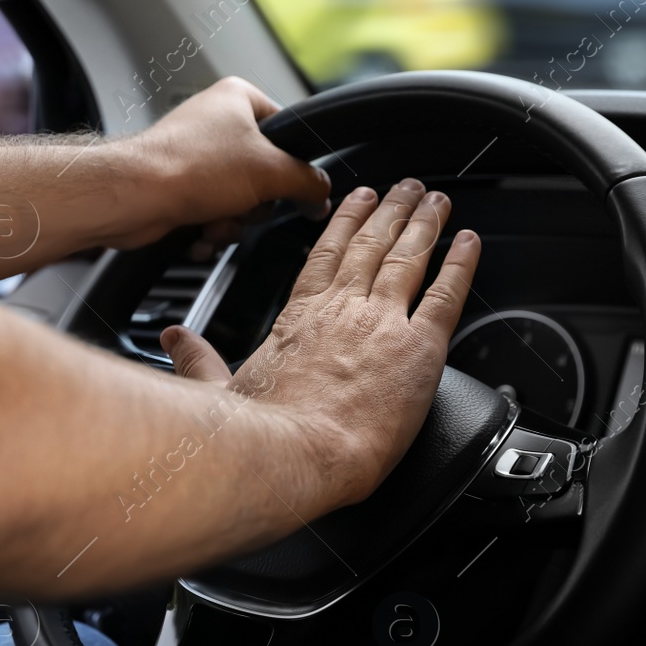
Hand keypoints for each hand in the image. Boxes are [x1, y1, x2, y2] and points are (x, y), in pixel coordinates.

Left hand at [108, 77, 331, 249]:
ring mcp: (195, 156)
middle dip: (255, 203)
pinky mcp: (179, 187)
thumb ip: (308, 181)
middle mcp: (215, 122)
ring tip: (215, 219)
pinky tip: (199, 232)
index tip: (298, 189)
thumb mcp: (270, 172)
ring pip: (239, 200)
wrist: (134, 198)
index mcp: (238, 98)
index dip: (294, 166)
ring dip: (232, 222)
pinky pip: (213, 213)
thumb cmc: (189, 168)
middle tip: (244, 203)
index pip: (288, 131)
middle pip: (264, 173)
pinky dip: (210, 230)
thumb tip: (322, 192)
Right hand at [160, 179, 481, 508]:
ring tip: (437, 202)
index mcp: (299, 317)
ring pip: (409, 257)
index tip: (356, 199)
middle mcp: (343, 310)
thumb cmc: (257, 434)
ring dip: (425, 224)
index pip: (326, 255)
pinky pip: (447, 295)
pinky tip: (470, 243)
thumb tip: (175, 340)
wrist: (295, 456)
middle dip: (391, 210)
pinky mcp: (419, 349)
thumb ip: (199, 358)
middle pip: (372, 245)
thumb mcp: (219, 388)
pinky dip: (461, 264)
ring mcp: (383, 324)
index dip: (344, 222)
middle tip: (407, 188)